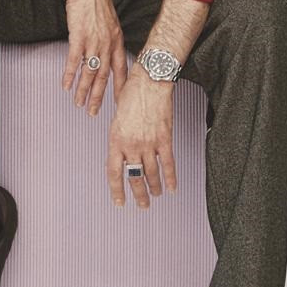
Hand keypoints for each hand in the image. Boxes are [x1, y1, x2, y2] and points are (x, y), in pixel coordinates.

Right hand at [62, 0, 126, 115]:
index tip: (120, 102)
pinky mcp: (79, 37)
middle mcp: (107, 44)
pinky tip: (66, 85)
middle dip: (99, 97)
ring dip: (83, 90)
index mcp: (117, 41)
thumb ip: (111, 39)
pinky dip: (69, 75)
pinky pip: (74, 61)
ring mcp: (93, 41)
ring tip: (78, 103)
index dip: (120, 88)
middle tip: (94, 112)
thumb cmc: (98, 2)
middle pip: (104, 77)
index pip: (122, 70)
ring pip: (89, 73)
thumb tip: (108, 52)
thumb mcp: (111, 22)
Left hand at [107, 71, 176, 208]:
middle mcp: (131, 144)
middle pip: (134, 176)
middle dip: (138, 194)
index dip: (117, 190)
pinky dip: (171, 178)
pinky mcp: (164, 138)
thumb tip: (122, 152)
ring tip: (155, 195)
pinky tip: (172, 187)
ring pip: (151, 173)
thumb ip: (119, 137)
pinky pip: (168, 164)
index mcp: (116, 139)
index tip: (119, 202)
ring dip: (154, 188)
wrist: (150, 81)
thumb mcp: (117, 117)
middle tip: (142, 204)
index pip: (114, 172)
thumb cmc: (132, 93)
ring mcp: (148, 143)